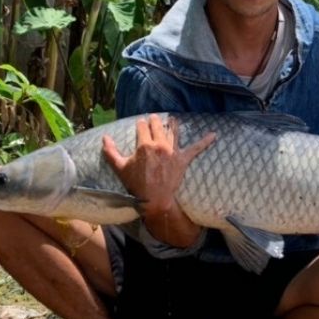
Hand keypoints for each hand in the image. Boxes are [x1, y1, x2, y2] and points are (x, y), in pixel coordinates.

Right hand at [103, 116, 215, 243]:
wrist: (153, 199)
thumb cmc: (136, 184)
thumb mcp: (120, 168)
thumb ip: (111, 151)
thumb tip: (104, 137)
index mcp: (144, 145)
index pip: (143, 127)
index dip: (141, 124)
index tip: (141, 124)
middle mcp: (160, 145)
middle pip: (158, 125)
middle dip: (155, 121)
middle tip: (154, 119)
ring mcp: (173, 151)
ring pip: (174, 131)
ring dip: (173, 124)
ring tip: (172, 119)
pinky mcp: (183, 160)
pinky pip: (196, 149)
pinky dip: (205, 141)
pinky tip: (214, 135)